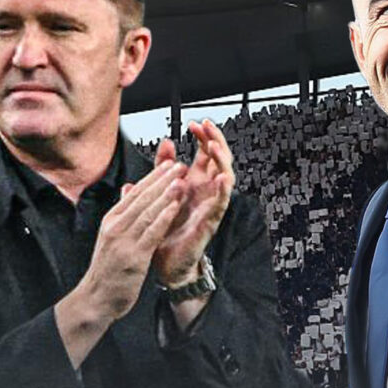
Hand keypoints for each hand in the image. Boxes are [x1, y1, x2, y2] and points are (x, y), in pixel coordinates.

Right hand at [78, 160, 186, 319]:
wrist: (96, 298)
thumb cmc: (107, 269)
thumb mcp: (110, 236)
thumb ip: (121, 212)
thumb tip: (127, 188)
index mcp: (111, 220)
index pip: (134, 192)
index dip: (153, 177)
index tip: (168, 164)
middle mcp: (115, 226)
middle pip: (142, 197)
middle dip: (161, 179)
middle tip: (178, 165)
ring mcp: (123, 241)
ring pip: (147, 211)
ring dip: (165, 193)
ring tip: (180, 179)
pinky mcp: (133, 256)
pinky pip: (151, 232)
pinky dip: (164, 217)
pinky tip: (175, 206)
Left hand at [124, 119, 235, 287]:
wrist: (165, 262)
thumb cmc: (165, 229)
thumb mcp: (160, 193)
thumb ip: (162, 170)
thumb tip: (166, 144)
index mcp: (195, 182)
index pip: (206, 153)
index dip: (204, 137)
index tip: (195, 124)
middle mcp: (206, 191)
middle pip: (220, 159)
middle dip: (216, 140)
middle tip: (206, 127)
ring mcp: (211, 205)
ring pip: (226, 177)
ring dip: (222, 160)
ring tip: (214, 147)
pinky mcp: (210, 221)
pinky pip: (221, 203)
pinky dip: (223, 190)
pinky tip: (222, 178)